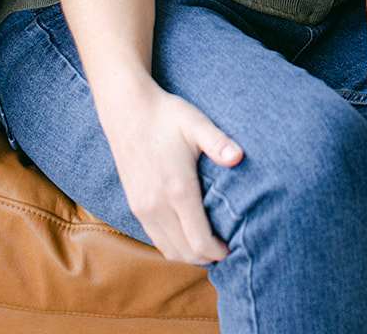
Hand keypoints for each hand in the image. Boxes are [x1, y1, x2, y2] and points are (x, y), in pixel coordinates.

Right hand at [100, 82, 242, 264]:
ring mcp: (143, 208)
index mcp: (177, 190)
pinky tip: (186, 234)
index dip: (218, 251)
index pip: (199, 241)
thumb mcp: (196, 123)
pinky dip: (173, 245)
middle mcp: (157, 206)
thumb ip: (218, 142)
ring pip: (168, 250)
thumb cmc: (166, 115)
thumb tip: (239, 157)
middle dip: (207, 257)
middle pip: (185, 252)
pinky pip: (155, 238)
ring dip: (189, 254)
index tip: (232, 246)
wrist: (127, 109)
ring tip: (208, 244)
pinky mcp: (134, 205)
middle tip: (224, 248)